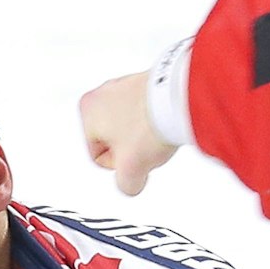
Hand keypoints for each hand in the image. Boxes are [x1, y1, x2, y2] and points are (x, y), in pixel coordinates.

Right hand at [79, 71, 178, 195]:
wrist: (182, 98)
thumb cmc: (150, 126)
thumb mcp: (131, 171)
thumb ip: (125, 185)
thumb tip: (131, 184)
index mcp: (87, 110)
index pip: (98, 156)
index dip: (120, 165)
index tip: (135, 156)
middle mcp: (102, 92)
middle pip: (115, 140)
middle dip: (133, 149)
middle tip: (147, 144)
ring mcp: (125, 84)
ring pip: (132, 127)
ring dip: (145, 135)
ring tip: (158, 132)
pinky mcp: (146, 83)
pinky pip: (147, 113)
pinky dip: (156, 120)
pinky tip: (166, 121)